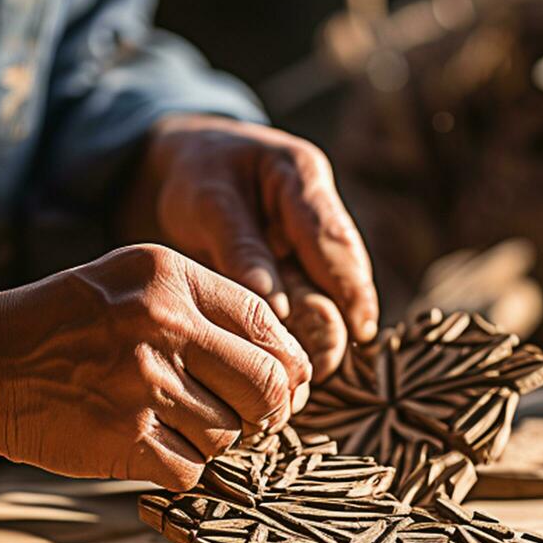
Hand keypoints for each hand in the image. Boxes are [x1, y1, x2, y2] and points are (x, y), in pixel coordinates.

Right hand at [0, 245, 312, 489]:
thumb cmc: (60, 325)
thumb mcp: (129, 283)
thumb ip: (202, 308)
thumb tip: (284, 362)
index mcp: (168, 277)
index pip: (267, 323)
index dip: (287, 364)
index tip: (285, 386)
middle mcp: (161, 323)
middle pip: (265, 384)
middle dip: (270, 412)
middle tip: (253, 421)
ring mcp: (141, 383)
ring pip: (230, 433)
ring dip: (216, 443)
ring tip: (179, 428)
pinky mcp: (122, 437)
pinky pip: (192, 471)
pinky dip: (182, 471)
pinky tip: (155, 450)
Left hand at [128, 115, 379, 379]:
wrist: (184, 165)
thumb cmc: (196, 177)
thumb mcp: (208, 202)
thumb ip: (241, 250)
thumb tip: (277, 308)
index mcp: (301, 175)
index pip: (335, 239)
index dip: (352, 288)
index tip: (359, 331)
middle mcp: (316, 213)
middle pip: (339, 278)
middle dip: (333, 324)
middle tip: (318, 369)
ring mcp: (307, 245)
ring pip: (325, 297)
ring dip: (316, 337)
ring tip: (305, 378)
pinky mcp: (294, 270)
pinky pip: (304, 306)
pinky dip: (296, 335)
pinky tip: (290, 367)